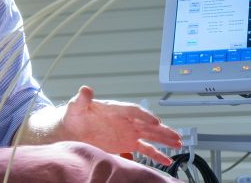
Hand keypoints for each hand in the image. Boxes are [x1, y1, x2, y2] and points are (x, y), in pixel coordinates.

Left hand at [54, 85, 182, 164]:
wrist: (72, 129)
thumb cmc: (74, 115)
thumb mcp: (76, 107)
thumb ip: (82, 99)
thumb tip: (85, 89)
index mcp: (116, 109)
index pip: (133, 111)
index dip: (145, 116)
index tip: (155, 121)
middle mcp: (126, 120)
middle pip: (147, 124)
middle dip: (162, 130)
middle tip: (175, 136)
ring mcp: (128, 132)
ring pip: (150, 135)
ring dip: (164, 139)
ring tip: (178, 144)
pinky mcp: (127, 143)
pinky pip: (145, 149)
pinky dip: (156, 154)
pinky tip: (167, 160)